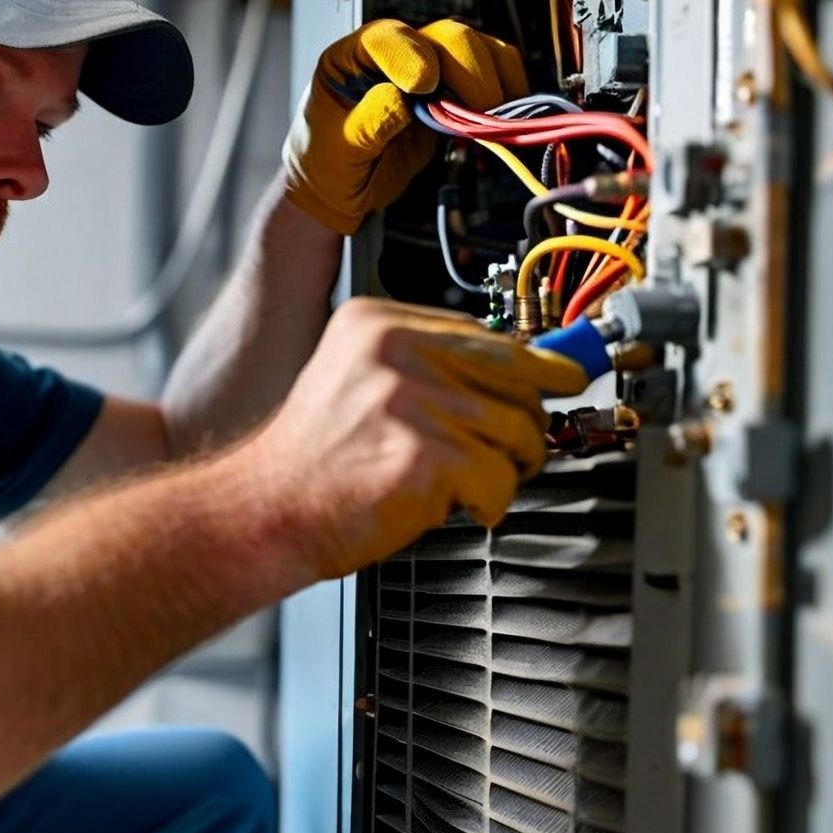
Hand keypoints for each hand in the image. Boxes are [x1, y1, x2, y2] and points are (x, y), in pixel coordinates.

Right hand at [240, 298, 587, 579]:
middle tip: (507, 453)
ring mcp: (412, 400)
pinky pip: (501, 479)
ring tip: (463, 483)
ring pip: (518, 432)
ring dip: (504, 469)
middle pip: (518, 379)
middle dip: (522, 425)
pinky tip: (452, 504)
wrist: (266, 510)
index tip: (565, 375)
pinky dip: (489, 503)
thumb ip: (430, 368)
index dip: (535, 365)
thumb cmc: (314, 461)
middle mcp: (397, 351)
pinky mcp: (426, 454)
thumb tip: (524, 371)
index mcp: (380, 323)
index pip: (491, 335)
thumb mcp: (360, 383)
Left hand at [281, 19, 526, 234]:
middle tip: (477, 112)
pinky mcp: (452, 91)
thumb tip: (400, 99)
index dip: (409, 54)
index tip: (424, 85)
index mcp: (351, 58)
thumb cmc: (327, 166)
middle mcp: (393, 55)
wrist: (341, 190)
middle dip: (467, 72)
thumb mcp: (336, 151)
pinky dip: (505, 89)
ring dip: (492, 79)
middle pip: (445, 37)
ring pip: (475, 49)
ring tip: (491, 119)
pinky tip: (500, 118)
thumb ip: (366, 124)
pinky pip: (490, 72)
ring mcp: (427, 69)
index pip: (386, 37)